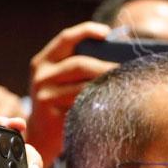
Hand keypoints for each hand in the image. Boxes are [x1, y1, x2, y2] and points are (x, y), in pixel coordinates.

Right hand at [27, 22, 114, 167]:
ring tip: (126, 85)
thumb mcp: (59, 79)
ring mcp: (45, 96)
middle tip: (128, 69)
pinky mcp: (53, 115)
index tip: (107, 32)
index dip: (86, 31)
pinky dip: (102, 103)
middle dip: (106, 66)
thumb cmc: (59, 102)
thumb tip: (116, 51)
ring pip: (85, 87)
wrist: (40, 136)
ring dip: (108, 86)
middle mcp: (41, 76)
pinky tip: (115, 103)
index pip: (65, 38)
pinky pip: (84, 106)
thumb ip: (77, 64)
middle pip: (80, 64)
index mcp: (42, 61)